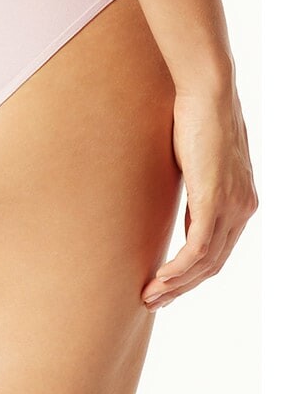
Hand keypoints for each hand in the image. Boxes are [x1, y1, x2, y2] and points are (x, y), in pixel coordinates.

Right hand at [141, 84, 257, 310]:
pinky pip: (199, 247)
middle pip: (214, 264)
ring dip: (176, 284)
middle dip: (181, 287)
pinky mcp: (214, 199)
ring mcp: (232, 205)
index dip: (191, 274)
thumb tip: (179, 203)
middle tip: (153, 301)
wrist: (209, 92)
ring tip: (149, 295)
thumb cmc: (198, 119)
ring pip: (206, 261)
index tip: (165, 286)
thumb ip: (196, 188)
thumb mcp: (197, 163)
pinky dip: (179, 268)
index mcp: (242, 202)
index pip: (218, 251)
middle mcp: (243, 208)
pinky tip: (161, 279)